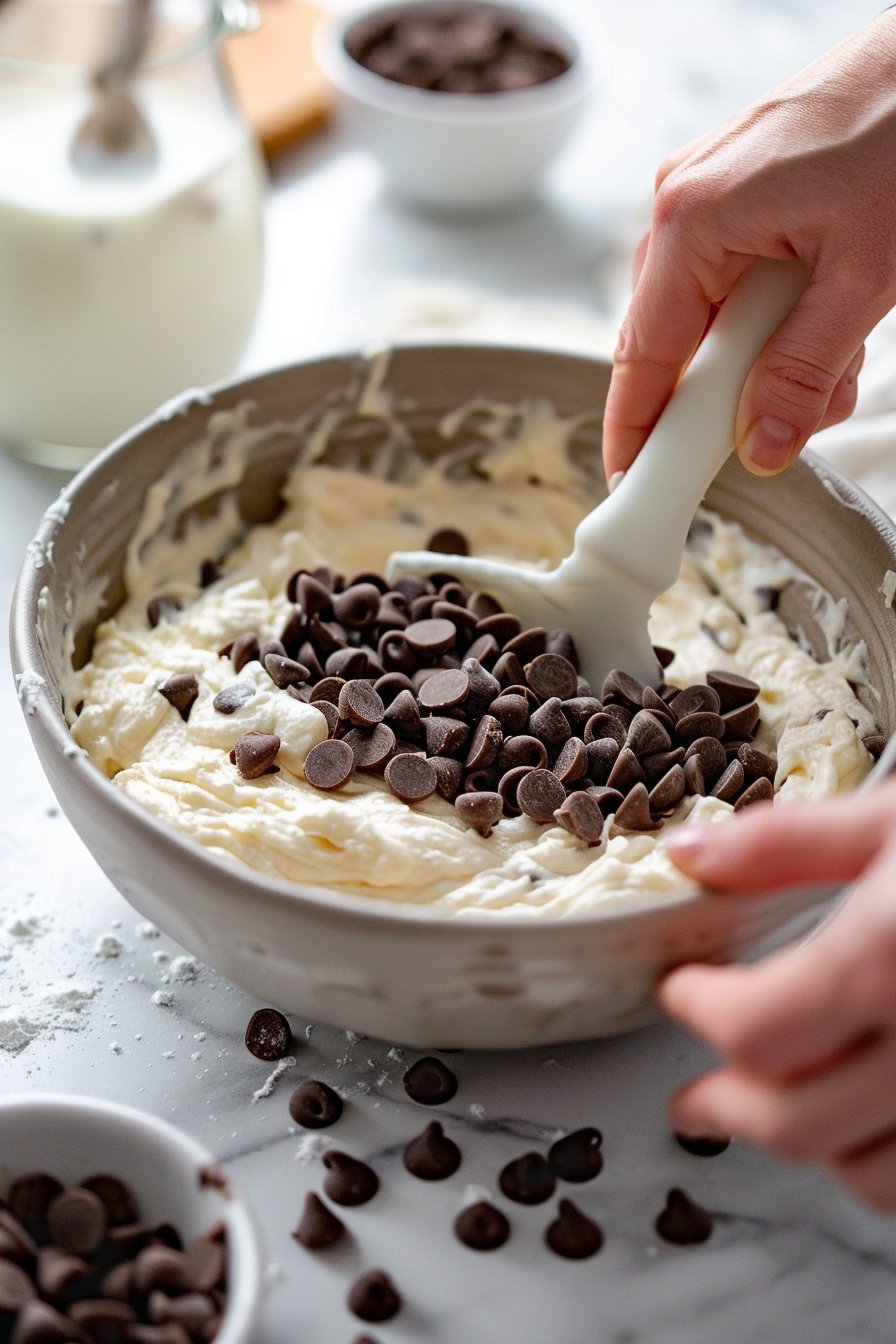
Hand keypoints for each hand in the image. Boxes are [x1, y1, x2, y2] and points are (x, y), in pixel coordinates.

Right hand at [603, 11, 895, 485]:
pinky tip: (832, 317)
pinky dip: (779, 317)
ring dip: (770, 357)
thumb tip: (762, 445)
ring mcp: (709, 195)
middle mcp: (684, 204)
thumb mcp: (865, 277)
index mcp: (693, 220)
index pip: (644, 356)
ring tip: (840, 357)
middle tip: (791, 421)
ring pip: (712, 318)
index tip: (631, 482)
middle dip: (733, 395)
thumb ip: (804, 370)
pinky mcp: (739, 192)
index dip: (636, 429)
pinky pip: (735, 281)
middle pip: (676, 342)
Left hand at [660, 781, 895, 1210]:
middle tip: (695, 1094)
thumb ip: (786, 842)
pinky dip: (880, 1167)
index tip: (685, 990)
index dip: (701, 1013)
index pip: (758, 1030)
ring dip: (806, 1146)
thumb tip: (690, 852)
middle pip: (795, 1121)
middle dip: (728, 1108)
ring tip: (777, 1109)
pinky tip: (863, 1118)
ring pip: (868, 1175)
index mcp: (894, 958)